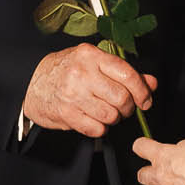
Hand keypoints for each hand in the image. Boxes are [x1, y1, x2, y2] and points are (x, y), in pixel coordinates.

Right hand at [23, 45, 154, 137]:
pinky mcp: (66, 113)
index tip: (145, 100)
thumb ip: (125, 73)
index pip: (127, 74)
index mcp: (91, 56)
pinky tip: (94, 119)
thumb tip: (151, 83)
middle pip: (122, 98)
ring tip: (106, 112)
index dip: (142, 91)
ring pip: (111, 116)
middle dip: (128, 108)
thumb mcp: (95, 63)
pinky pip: (96, 129)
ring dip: (114, 119)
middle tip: (123, 108)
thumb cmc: (68, 71)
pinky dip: (100, 128)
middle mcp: (81, 73)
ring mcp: (72, 94)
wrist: (33, 83)